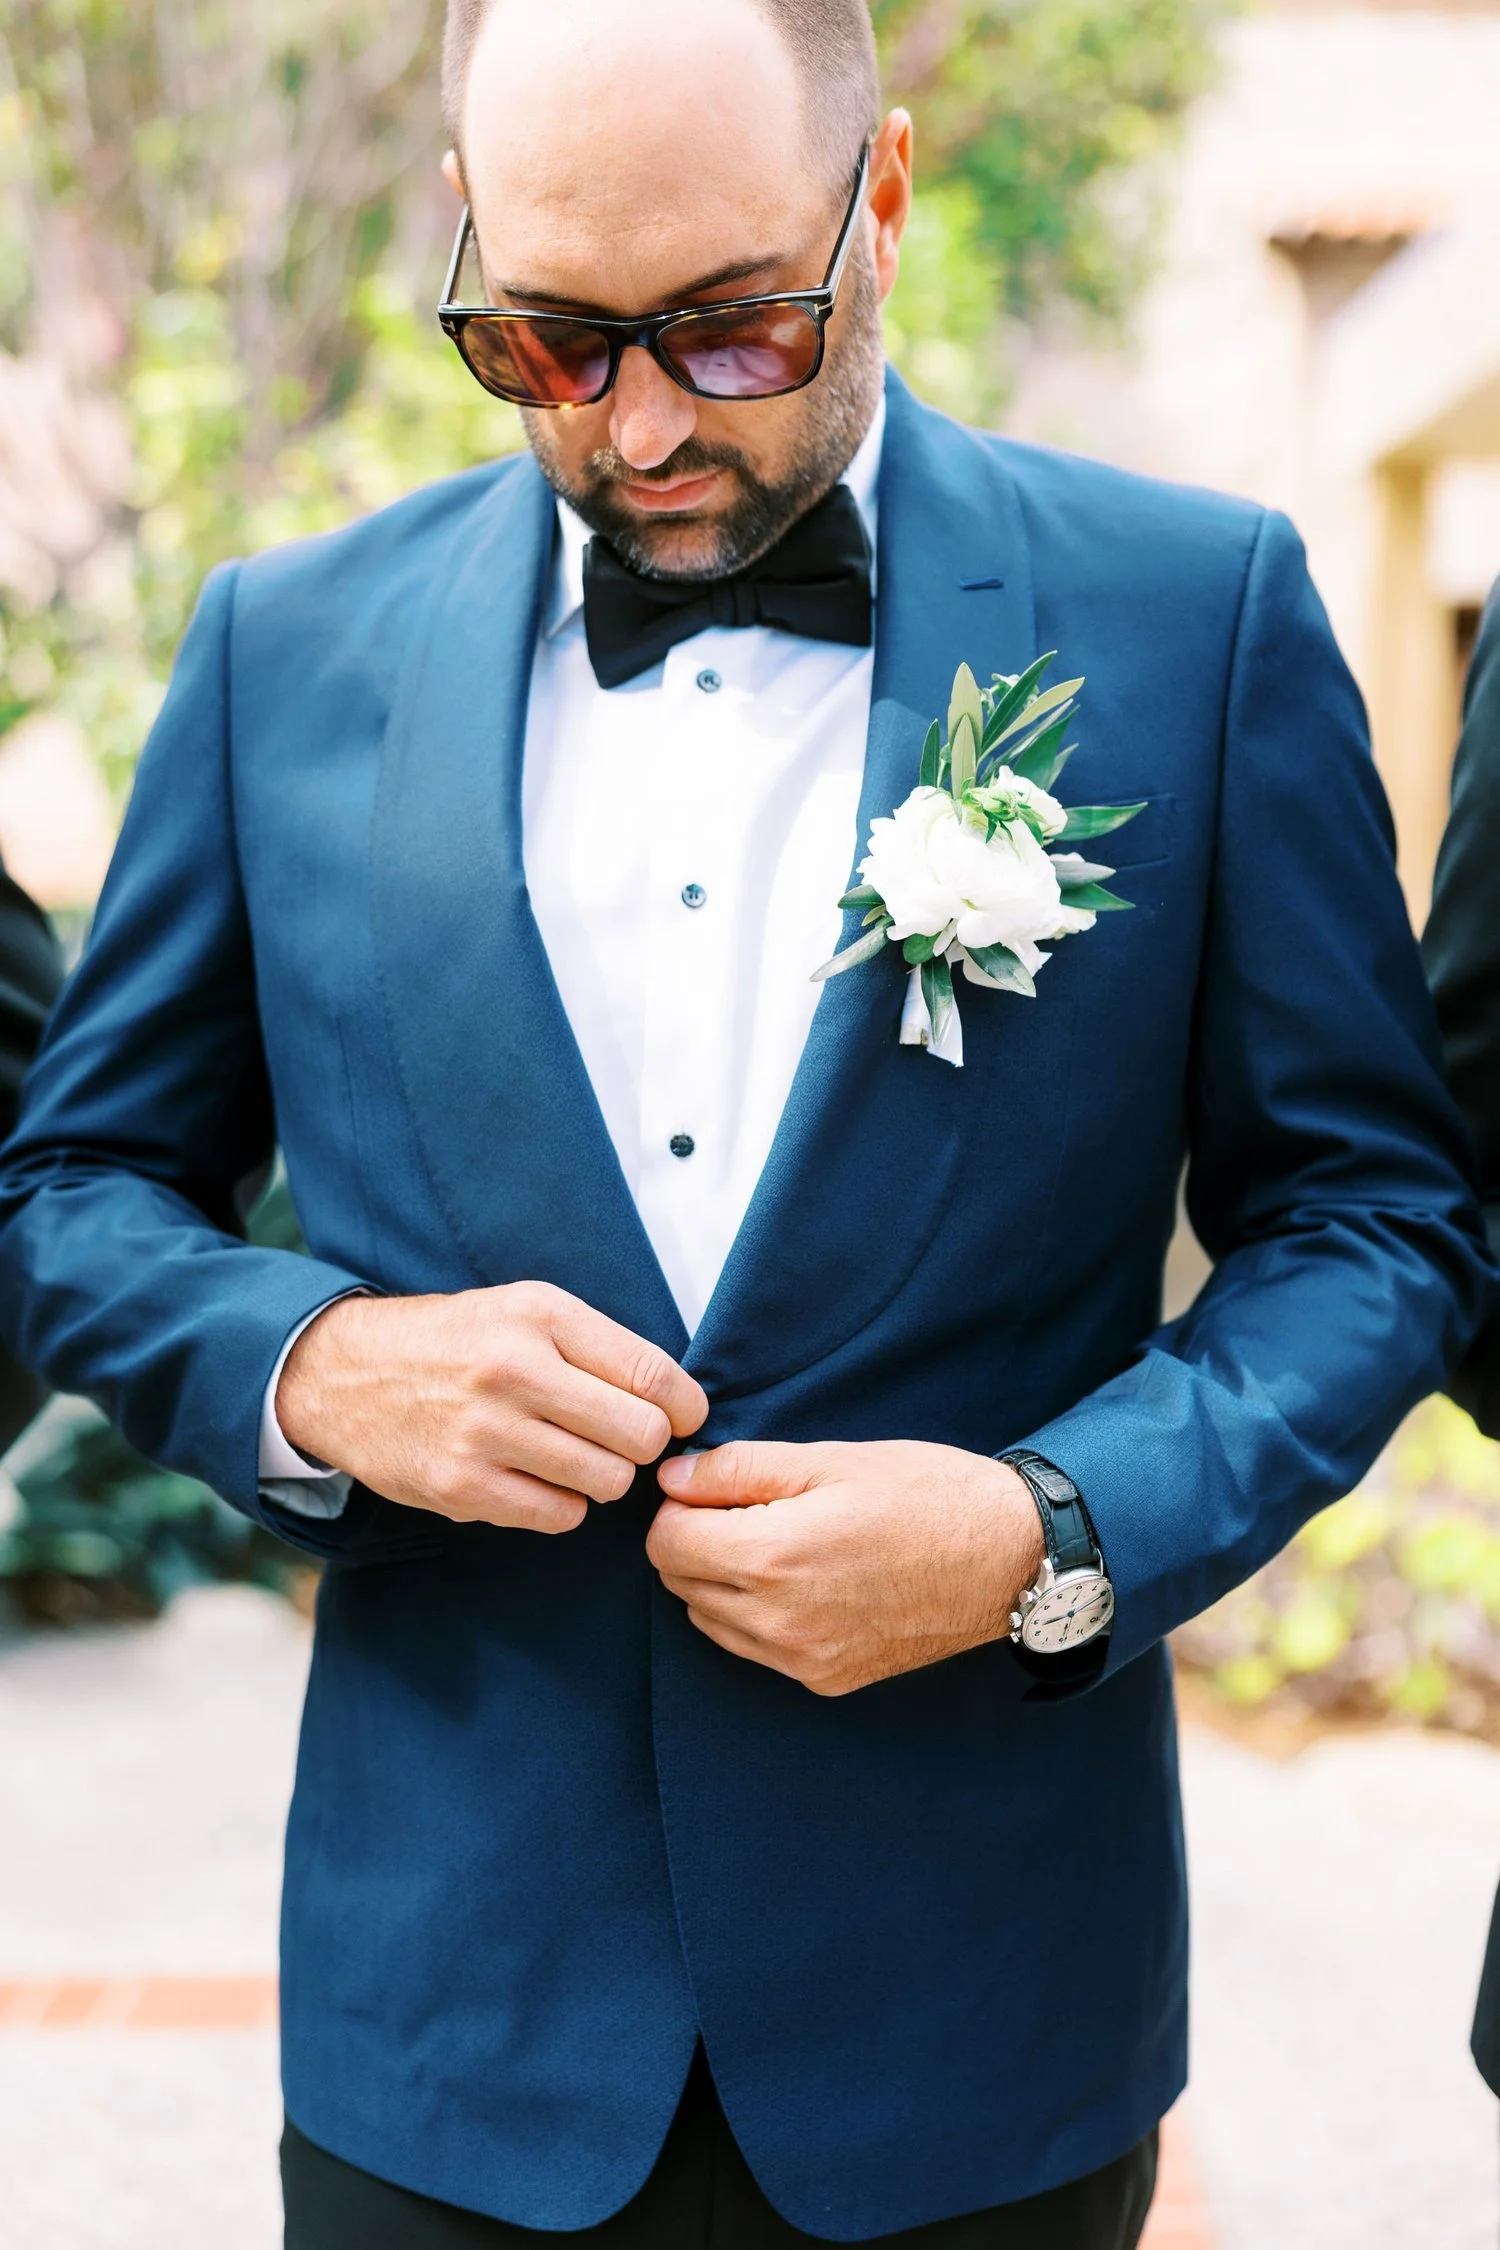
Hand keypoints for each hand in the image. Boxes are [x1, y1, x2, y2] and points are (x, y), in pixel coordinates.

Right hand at [277, 1284, 707, 1533]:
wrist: (345, 1374)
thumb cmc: (456, 1342)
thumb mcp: (523, 1310)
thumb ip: (598, 1346)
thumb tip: (681, 1403)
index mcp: (539, 1315)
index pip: (652, 1373)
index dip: (684, 1406)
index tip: (680, 1417)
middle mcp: (513, 1370)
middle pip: (639, 1435)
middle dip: (642, 1444)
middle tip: (617, 1438)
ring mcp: (484, 1432)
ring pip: (606, 1482)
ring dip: (602, 1477)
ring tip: (572, 1456)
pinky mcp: (460, 1487)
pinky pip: (558, 1516)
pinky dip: (561, 1505)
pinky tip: (536, 1479)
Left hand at [648, 1440, 1045, 1694]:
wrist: (1007, 1558)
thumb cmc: (925, 1495)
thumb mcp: (829, 1460)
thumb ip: (738, 1470)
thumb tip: (672, 1479)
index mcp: (771, 1557)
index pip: (666, 1544)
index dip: (680, 1507)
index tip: (714, 1489)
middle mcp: (777, 1621)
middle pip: (680, 1583)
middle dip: (695, 1542)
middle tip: (749, 1509)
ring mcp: (802, 1659)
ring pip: (710, 1621)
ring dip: (721, 1582)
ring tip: (779, 1543)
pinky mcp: (825, 1679)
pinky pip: (755, 1649)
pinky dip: (756, 1615)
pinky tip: (803, 1581)